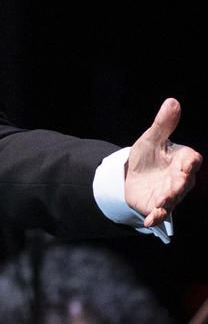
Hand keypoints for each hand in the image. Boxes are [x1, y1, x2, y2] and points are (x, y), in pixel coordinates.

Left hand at [124, 98, 201, 228]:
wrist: (131, 175)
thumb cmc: (147, 156)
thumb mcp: (151, 139)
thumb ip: (163, 124)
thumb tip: (172, 102)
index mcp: (183, 160)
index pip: (192, 160)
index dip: (191, 162)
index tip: (187, 164)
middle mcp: (181, 178)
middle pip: (185, 182)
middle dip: (181, 184)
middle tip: (176, 185)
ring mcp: (170, 194)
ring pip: (174, 199)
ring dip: (168, 201)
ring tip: (161, 203)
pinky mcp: (157, 206)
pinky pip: (160, 214)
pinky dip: (156, 217)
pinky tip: (150, 221)